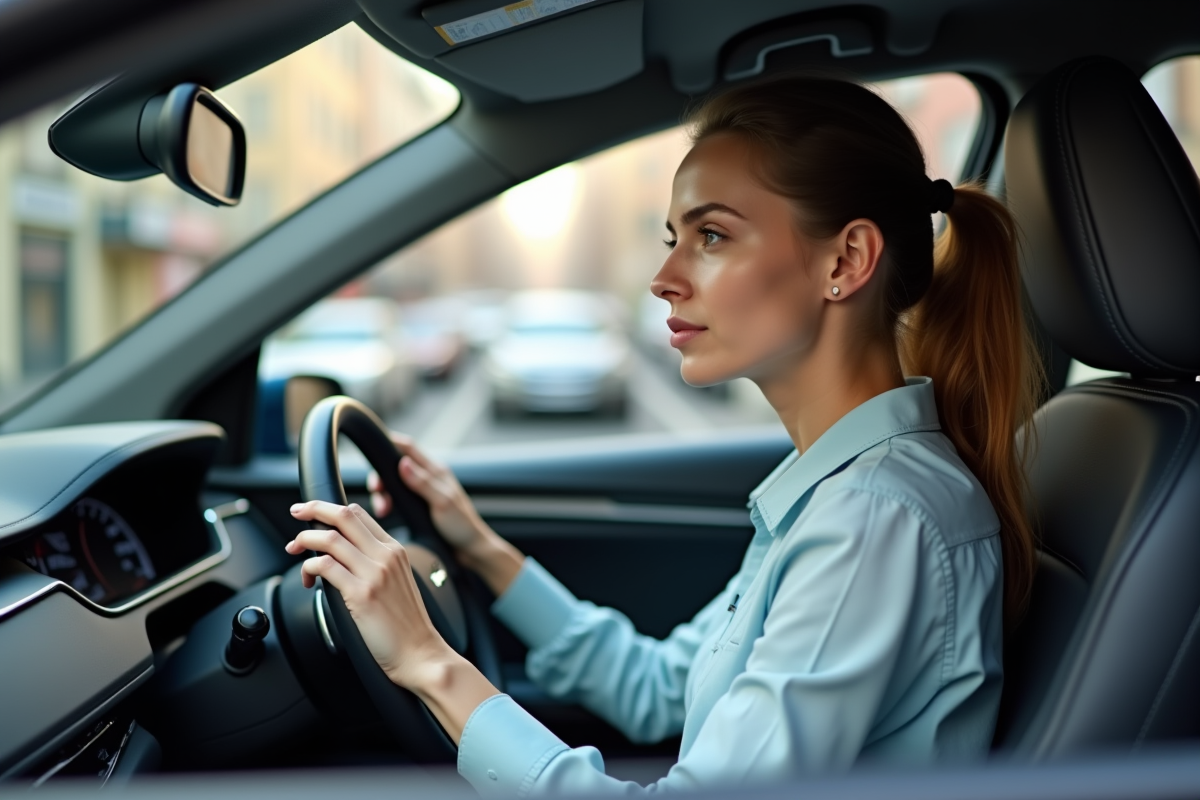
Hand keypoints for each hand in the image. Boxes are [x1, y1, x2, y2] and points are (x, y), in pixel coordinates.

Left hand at [286, 501, 450, 689]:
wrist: (420, 653)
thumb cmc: (406, 625)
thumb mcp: (398, 582)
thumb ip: (376, 564)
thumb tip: (343, 556)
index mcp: (395, 550)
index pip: (359, 514)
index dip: (331, 509)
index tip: (313, 514)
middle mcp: (386, 556)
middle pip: (344, 516)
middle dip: (314, 509)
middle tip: (297, 513)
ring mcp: (374, 573)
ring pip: (330, 538)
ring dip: (305, 539)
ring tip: (294, 550)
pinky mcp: (361, 593)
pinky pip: (326, 566)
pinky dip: (309, 567)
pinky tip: (309, 579)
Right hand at [368, 432, 489, 554]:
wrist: (471, 551)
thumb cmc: (462, 527)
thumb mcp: (442, 503)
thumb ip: (423, 483)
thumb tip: (403, 463)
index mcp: (436, 471)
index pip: (408, 448)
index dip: (390, 442)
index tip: (372, 445)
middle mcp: (428, 478)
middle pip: (395, 466)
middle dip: (381, 477)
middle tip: (377, 492)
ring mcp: (423, 492)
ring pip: (394, 484)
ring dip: (384, 494)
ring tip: (382, 511)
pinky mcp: (419, 507)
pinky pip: (397, 499)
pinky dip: (388, 504)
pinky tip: (385, 514)